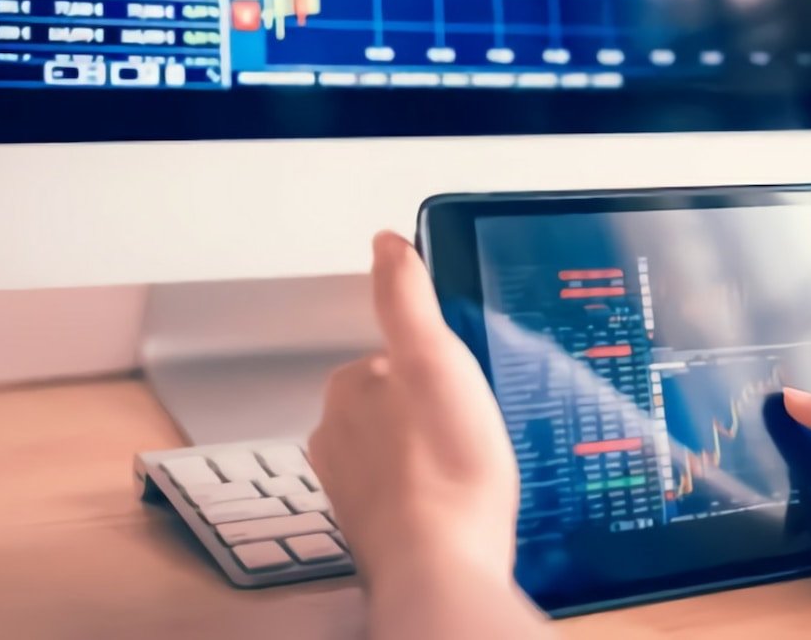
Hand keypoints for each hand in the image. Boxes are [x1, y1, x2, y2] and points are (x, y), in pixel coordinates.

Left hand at [308, 232, 520, 590]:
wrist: (443, 568)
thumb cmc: (444, 466)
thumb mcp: (434, 356)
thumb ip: (404, 296)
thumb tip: (386, 242)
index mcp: (347, 391)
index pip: (395, 357)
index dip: (438, 368)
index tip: (465, 386)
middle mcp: (336, 440)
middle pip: (397, 405)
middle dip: (433, 413)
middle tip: (474, 428)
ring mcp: (354, 490)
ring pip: (401, 453)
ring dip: (433, 456)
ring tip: (472, 467)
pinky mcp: (377, 531)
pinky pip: (409, 497)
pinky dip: (433, 495)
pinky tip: (461, 502)